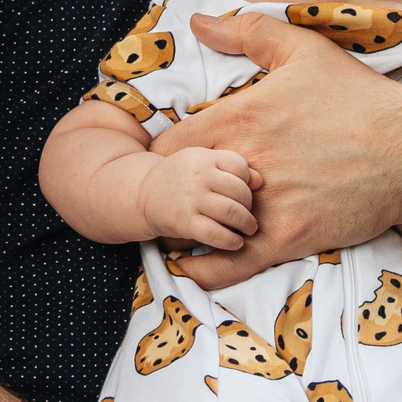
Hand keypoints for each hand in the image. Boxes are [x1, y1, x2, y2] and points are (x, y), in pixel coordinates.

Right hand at [135, 146, 259, 250]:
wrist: (142, 194)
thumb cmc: (179, 178)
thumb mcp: (201, 162)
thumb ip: (229, 167)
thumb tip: (260, 181)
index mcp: (203, 158)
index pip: (239, 166)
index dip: (248, 181)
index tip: (246, 193)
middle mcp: (198, 176)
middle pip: (239, 191)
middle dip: (249, 206)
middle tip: (250, 216)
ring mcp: (190, 199)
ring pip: (231, 212)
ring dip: (246, 224)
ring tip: (248, 229)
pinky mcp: (183, 222)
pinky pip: (215, 233)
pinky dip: (230, 241)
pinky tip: (236, 243)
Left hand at [159, 12, 401, 285]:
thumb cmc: (360, 99)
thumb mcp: (306, 51)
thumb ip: (248, 33)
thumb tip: (200, 21)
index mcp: (239, 116)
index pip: (166, 145)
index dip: (163, 157)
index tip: (172, 163)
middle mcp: (244, 160)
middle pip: (174, 188)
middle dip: (172, 194)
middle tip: (178, 197)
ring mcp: (265, 202)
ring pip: (196, 227)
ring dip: (188, 229)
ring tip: (190, 228)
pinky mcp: (288, 237)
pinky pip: (229, 263)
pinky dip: (208, 267)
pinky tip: (198, 264)